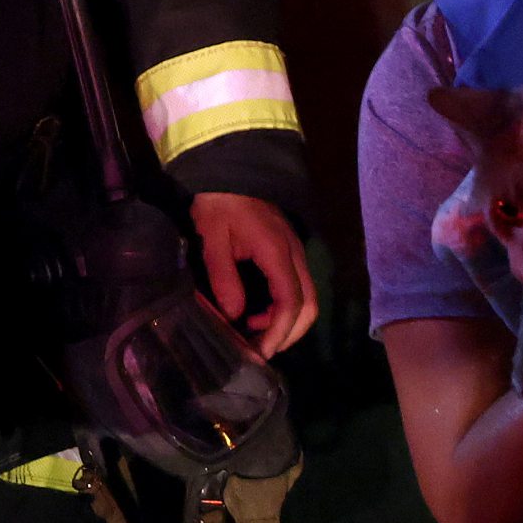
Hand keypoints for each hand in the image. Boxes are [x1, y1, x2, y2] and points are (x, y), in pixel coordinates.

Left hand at [188, 190, 317, 353]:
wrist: (231, 171)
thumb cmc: (219, 203)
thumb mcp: (212, 237)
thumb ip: (224, 276)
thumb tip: (234, 314)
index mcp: (276, 252)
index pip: (291, 302)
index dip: (278, 332)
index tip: (259, 352)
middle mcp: (294, 255)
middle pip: (310, 306)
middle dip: (289, 334)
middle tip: (260, 351)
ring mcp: (295, 254)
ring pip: (307, 299)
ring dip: (287, 323)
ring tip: (255, 335)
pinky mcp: (289, 254)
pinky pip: (297, 289)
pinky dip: (283, 309)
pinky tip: (256, 315)